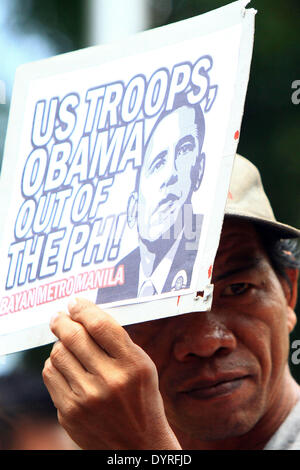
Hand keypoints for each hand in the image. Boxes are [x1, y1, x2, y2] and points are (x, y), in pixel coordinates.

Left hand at [42, 298, 180, 449]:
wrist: (137, 445)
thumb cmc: (141, 398)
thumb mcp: (142, 365)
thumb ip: (118, 341)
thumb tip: (84, 314)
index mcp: (132, 365)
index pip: (100, 325)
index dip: (83, 309)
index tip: (75, 302)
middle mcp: (110, 381)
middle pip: (74, 336)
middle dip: (62, 320)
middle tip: (58, 316)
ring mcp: (87, 399)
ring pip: (58, 354)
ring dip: (59, 343)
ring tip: (65, 343)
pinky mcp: (69, 413)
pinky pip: (50, 374)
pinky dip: (54, 364)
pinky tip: (64, 364)